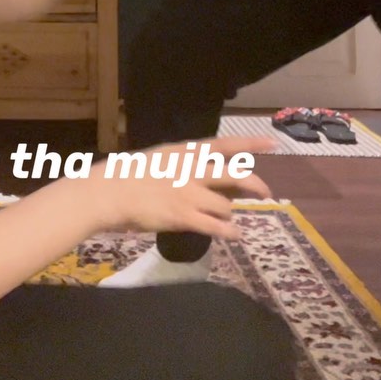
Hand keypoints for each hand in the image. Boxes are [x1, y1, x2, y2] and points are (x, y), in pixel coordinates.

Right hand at [91, 135, 274, 239]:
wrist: (109, 192)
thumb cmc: (128, 174)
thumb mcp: (159, 158)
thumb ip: (181, 162)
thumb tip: (200, 170)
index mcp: (184, 152)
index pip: (224, 144)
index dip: (250, 144)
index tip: (271, 143)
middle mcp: (192, 170)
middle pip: (235, 175)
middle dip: (255, 185)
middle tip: (265, 193)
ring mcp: (189, 193)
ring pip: (226, 205)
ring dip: (230, 214)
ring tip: (229, 221)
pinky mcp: (184, 216)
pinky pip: (216, 226)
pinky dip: (230, 232)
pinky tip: (235, 235)